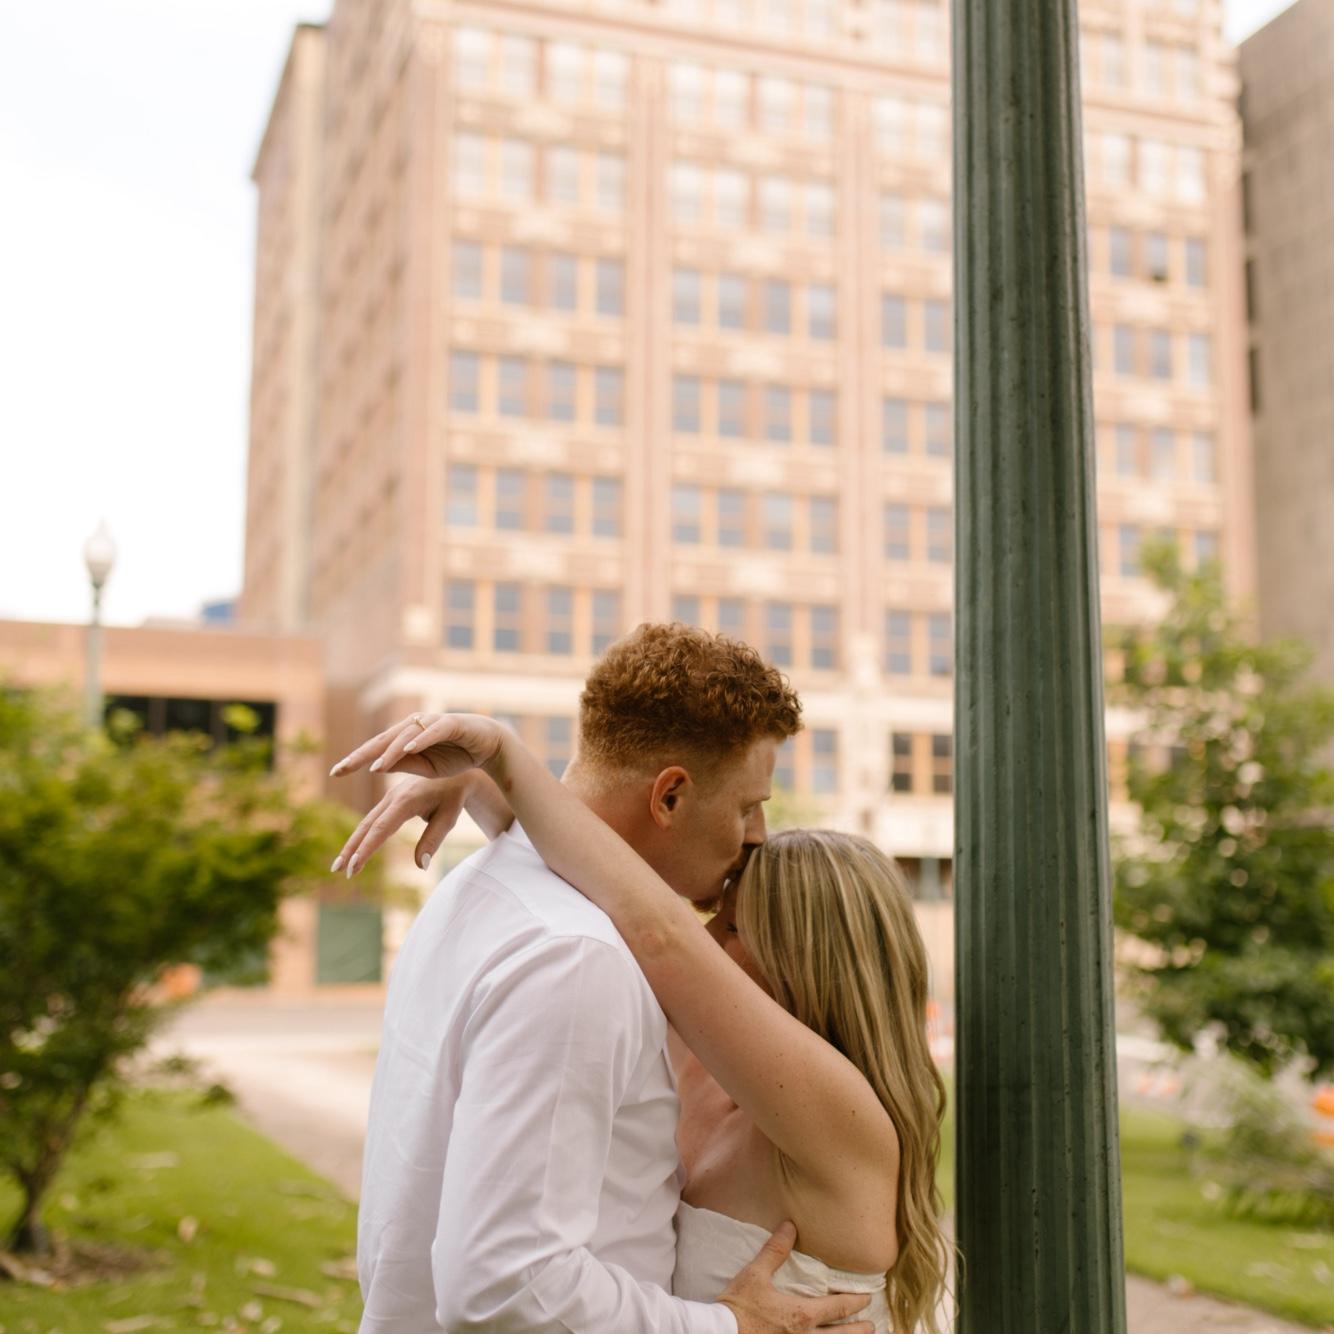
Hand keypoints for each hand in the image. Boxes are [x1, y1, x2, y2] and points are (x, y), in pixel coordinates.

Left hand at [329, 712, 504, 783]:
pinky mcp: (451, 723)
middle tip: (342, 768)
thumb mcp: (426, 767)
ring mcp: (432, 723)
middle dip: (362, 754)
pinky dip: (421, 739)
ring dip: (390, 751)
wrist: (489, 744)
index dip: (356, 760)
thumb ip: (405, 764)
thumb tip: (377, 767)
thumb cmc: (456, 754)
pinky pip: (433, 731)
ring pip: (406, 736)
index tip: (335, 773)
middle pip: (383, 740)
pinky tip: (409, 750)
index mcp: (405, 738)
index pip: (376, 749)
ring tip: (376, 767)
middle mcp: (414, 726)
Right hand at [330, 774, 472, 877]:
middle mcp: (393, 797)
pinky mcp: (391, 799)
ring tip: (339, 866)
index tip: (353, 868)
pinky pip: (373, 819)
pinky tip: (354, 851)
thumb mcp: (449, 816)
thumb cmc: (453, 794)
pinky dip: (362, 836)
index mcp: (407, 800)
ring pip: (366, 823)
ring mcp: (390, 797)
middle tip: (337, 870)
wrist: (456, 768)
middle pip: (366, 826)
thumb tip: (421, 866)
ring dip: (351, 844)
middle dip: (350, 849)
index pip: (381, 828)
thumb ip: (434, 840)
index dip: (366, 849)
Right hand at [718, 1223, 873, 1333]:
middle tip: (871, 1326)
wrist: (721, 1333)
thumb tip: (790, 1227)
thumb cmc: (739, 1306)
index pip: (838, 1307)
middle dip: (858, 1329)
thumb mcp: (755, 1274)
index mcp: (802, 1314)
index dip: (855, 1302)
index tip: (867, 1298)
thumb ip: (775, 1251)